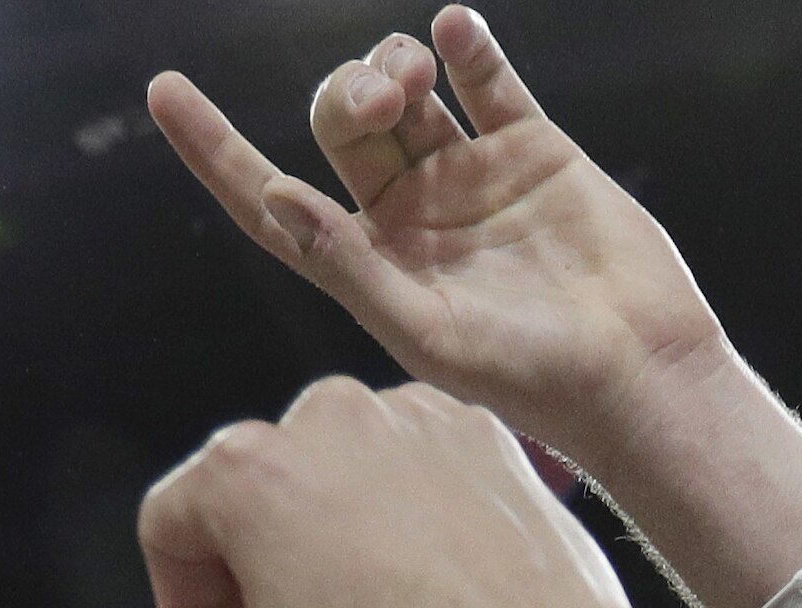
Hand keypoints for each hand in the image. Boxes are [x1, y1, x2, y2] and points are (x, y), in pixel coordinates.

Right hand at [89, 378, 654, 607]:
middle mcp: (322, 415)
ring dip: (326, 544)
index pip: (169, 527)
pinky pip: (403, 467)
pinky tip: (428, 593)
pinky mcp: (475, 428)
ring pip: (329, 478)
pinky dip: (399, 518)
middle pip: (248, 495)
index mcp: (245, 473)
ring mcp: (406, 413)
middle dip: (254, 576)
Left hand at [149, 14, 724, 476]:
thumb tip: (280, 200)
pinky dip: (467, 45)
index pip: (271, 199)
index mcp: (368, 263)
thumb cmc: (531, 379)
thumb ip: (350, 266)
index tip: (166, 90)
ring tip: (417, 72)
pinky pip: (487, 78)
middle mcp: (410, 213)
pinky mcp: (533, 148)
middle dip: (350, 90)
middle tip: (389, 94)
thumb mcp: (426, 333)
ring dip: (397, 62)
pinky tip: (456, 31)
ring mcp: (470, 175)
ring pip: (407, 89)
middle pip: (343, 122)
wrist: (635, 369)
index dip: (216, 149)